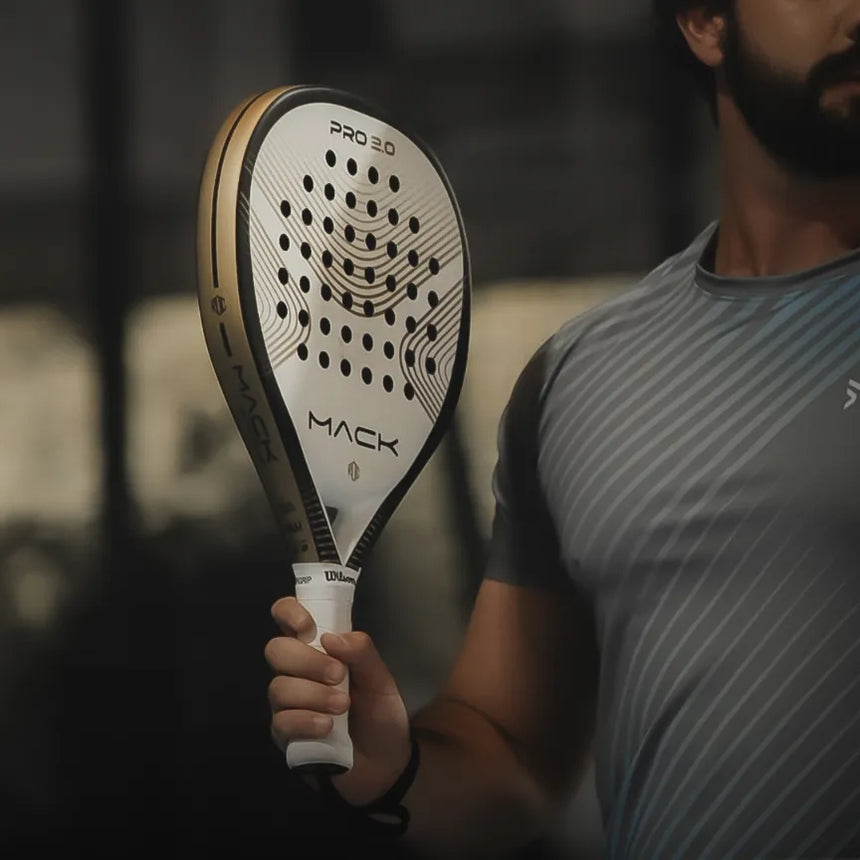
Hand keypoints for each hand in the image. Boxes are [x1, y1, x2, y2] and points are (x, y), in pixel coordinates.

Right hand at [266, 596, 412, 805]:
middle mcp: (296, 672)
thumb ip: (362, 652)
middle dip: (307, 661)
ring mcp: (287, 703)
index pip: (286, 617)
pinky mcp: (284, 735)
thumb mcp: (382, 679)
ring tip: (342, 706)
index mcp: (318, 649)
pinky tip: (327, 728)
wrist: (386, 765)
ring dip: (313, 694)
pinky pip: (281, 721)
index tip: (307, 626)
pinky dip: (306, 720)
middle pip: (276, 650)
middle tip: (339, 675)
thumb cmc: (381, 714)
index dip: (289, 612)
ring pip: (278, 687)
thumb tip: (330, 636)